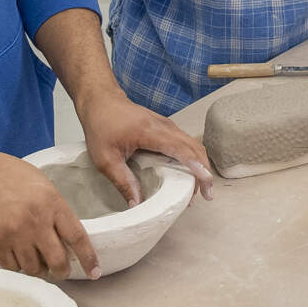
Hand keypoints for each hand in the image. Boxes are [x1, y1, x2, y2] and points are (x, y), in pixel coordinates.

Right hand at [0, 149, 97, 279]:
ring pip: (33, 268)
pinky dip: (18, 266)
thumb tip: (67, 240)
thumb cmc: (13, 177)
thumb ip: (57, 212)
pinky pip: (12, 267)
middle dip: (62, 271)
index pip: (77, 237)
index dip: (88, 258)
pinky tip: (19, 256)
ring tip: (38, 262)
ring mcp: (14, 234)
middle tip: (61, 271)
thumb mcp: (45, 187)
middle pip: (56, 261)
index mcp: (52, 204)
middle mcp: (35, 221)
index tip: (95, 272)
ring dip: (38, 270)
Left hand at [75, 89, 216, 205]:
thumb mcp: (105, 159)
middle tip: (205, 195)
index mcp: (150, 132)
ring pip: (193, 144)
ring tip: (198, 189)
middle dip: (204, 171)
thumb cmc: (101, 127)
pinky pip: (186, 142)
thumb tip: (137, 205)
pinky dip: (193, 158)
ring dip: (200, 165)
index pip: (181, 149)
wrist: (102, 100)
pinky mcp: (166, 127)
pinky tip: (188, 173)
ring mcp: (167, 124)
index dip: (196, 167)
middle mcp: (164, 126)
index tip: (206, 183)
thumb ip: (123, 182)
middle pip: (194, 147)